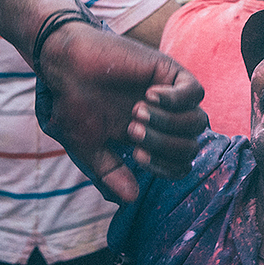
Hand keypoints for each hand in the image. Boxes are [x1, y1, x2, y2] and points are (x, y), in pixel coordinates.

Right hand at [35, 21, 206, 201]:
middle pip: (191, 146)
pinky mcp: (169, 72)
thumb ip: (111, 171)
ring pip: (198, 121)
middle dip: (164, 145)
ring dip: (168, 122)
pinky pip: (195, 92)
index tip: (138, 157)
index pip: (180, 164)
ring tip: (137, 111)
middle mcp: (164, 119)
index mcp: (149, 139)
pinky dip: (177, 99)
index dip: (167, 168)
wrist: (65, 65)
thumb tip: (132, 199)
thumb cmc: (74, 104)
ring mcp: (170, 96)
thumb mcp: (89, 146)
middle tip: (133, 131)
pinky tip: (150, 95)